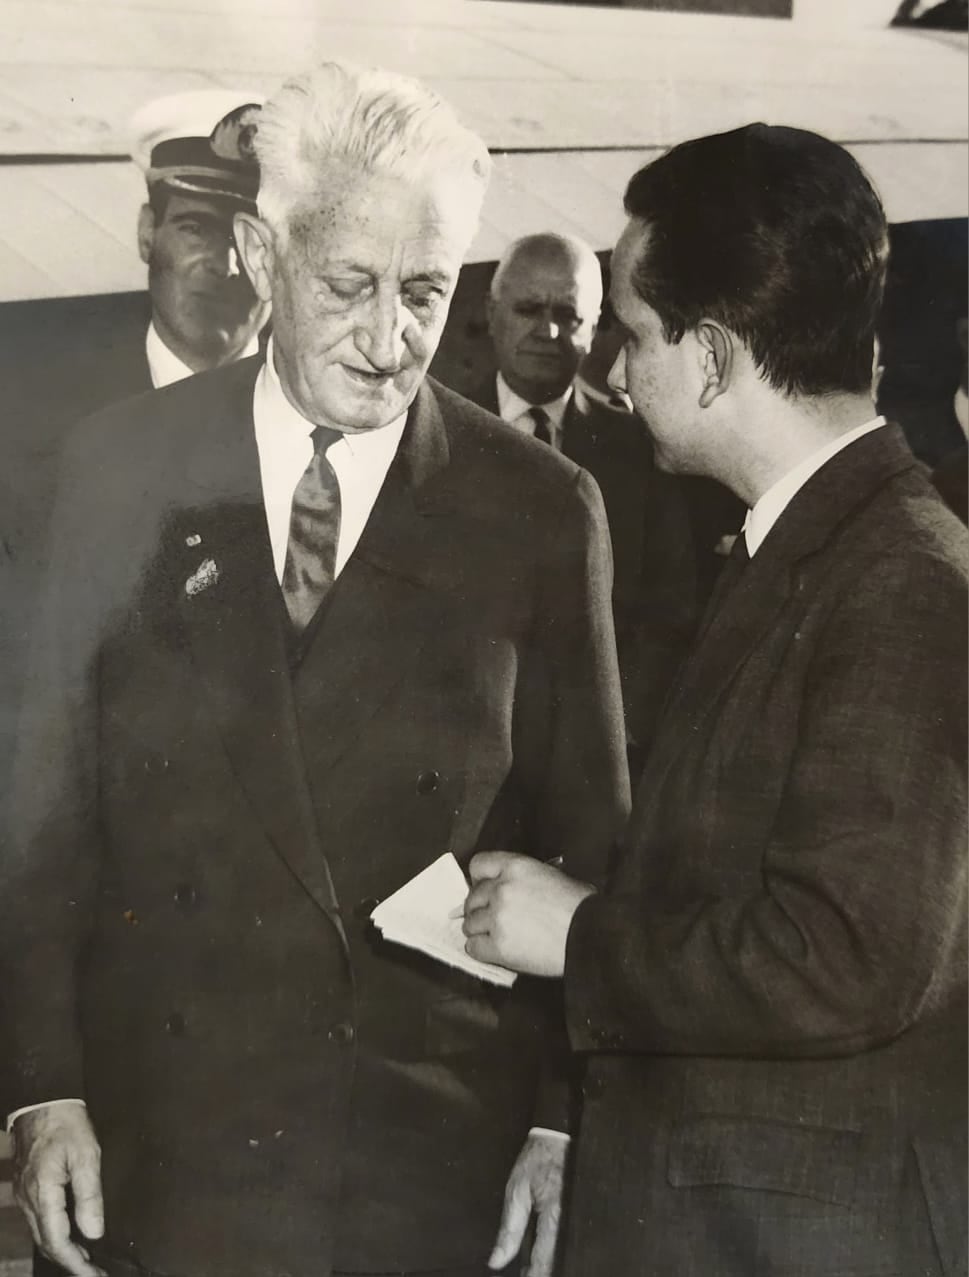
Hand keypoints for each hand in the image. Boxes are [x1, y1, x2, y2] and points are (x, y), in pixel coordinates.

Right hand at [12, 1102, 105, 1275]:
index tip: (94, 1276)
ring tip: (87, 1261)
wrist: (43, 1102)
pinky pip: (39, 1221)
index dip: (76, 1264)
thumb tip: (95, 1232)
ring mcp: (25, 1196)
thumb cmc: (67, 1125)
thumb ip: (90, 1196)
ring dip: (63, 1251)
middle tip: (95, 1273)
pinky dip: (55, 1235)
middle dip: (70, 1263)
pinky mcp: (27, 1188)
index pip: (58, 1242)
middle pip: (47, 1244)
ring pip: (42, 1235)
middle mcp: (29, 1201)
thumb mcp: (87, 1156)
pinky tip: (72, 1234)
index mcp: (43, 1195)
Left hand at [463, 852, 594, 976]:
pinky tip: (493, 950)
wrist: (590, 935)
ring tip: (495, 935)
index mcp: (515, 866)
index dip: (478, 879)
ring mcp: (497, 917)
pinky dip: (480, 950)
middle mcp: (501, 889)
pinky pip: (473, 948)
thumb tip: (502, 889)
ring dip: (479, 931)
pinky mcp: (498, 946)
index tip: (483, 889)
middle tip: (490, 918)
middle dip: (479, 909)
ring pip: (470, 924)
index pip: (478, 865)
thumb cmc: (579, 906)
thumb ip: (520, 879)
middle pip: (472, 897)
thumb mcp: (550, 875)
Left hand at [489, 1131, 567, 1275]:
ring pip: (568, 1249)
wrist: (559, 1135)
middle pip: (559, 1259)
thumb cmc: (537, 1160)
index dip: (533, 1275)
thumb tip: (496, 1261)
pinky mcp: (584, 1210)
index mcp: (554, 1216)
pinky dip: (562, 1246)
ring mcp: (581, 1214)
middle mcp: (572, 1219)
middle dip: (545, 1268)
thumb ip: (509, 1229)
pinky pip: (574, 1236)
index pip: (544, 1260)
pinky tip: (552, 1247)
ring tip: (538, 1261)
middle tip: (531, 1269)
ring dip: (554, 1258)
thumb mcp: (516, 1191)